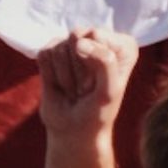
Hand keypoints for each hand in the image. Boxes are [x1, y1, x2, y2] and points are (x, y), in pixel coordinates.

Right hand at [36, 26, 138, 140]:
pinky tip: (60, 86)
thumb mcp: (109, 91)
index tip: (99, 85)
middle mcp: (98, 40)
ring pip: (59, 48)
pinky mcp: (52, 53)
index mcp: (122, 46)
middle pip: (76, 39)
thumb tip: (77, 40)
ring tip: (74, 90)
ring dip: (65, 77)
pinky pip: (44, 54)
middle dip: (78, 70)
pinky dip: (50, 75)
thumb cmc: (97, 112)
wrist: (74, 131)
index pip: (97, 36)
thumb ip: (104, 61)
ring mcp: (73, 45)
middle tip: (85, 90)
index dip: (94, 64)